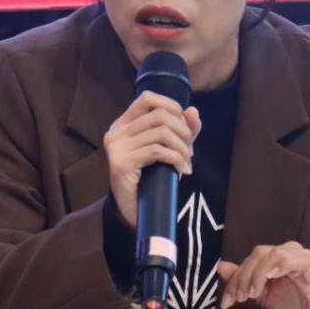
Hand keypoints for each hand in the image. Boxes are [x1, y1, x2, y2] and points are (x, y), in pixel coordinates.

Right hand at [103, 90, 200, 227]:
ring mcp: (116, 147)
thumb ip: (181, 129)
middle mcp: (116, 132)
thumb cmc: (150, 178)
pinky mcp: (122, 163)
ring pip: (161, 133)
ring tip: (187, 162)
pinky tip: (182, 170)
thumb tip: (193, 111)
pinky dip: (176, 159)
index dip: (171, 106)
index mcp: (123, 124)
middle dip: (183, 131)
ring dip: (182, 148)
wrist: (133, 210)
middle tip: (190, 151)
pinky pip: (158, 151)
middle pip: (159, 115)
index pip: (147, 98)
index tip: (184, 126)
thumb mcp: (168, 149)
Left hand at [217, 242, 309, 308]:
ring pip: (270, 254)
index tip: (226, 301)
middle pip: (257, 254)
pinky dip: (276, 267)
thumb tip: (221, 267)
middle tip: (239, 299)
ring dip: (256, 275)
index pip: (249, 260)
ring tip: (252, 294)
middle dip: (242, 277)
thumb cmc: (297, 305)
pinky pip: (290, 258)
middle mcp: (287, 251)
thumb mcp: (264, 296)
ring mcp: (299, 255)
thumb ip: (244, 281)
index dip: (234, 279)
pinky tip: (271, 280)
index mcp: (275, 257)